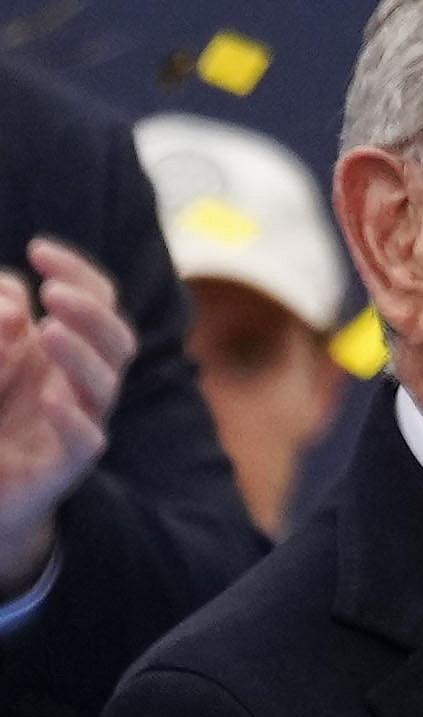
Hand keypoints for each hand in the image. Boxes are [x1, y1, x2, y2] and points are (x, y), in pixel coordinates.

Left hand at [0, 242, 138, 588]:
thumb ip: (0, 317)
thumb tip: (16, 293)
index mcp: (74, 349)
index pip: (99, 299)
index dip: (78, 270)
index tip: (38, 249)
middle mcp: (86, 382)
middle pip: (117, 338)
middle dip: (91, 311)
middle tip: (53, 293)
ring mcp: (81, 423)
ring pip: (105, 383)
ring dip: (82, 352)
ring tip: (48, 330)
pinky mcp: (64, 468)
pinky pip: (84, 442)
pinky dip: (72, 418)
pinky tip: (49, 396)